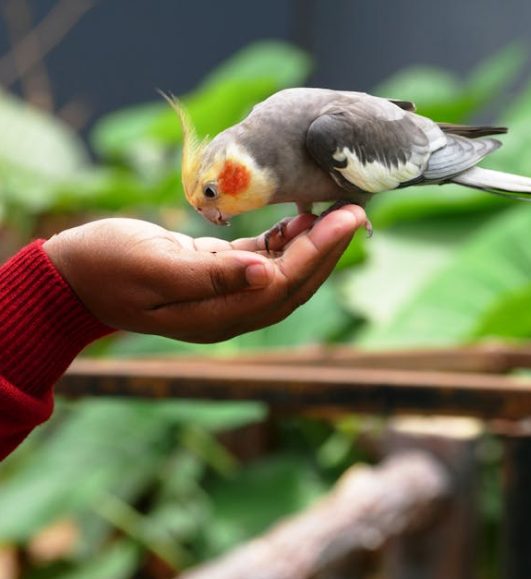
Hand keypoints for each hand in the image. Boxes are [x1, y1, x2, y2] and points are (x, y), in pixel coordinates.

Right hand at [43, 205, 366, 342]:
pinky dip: (284, 240)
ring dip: (311, 244)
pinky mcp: (216, 274)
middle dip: (328, 249)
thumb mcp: (155, 269)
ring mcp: (223, 295)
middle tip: (356, 211)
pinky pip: (261, 260)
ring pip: (283, 272)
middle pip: (293, 283)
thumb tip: (267, 273)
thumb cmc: (106, 267)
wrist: (75, 275)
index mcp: (218, 316)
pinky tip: (299, 218)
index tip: (348, 219)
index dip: (319, 254)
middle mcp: (228, 311)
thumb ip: (211, 277)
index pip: (283, 286)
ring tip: (337, 211)